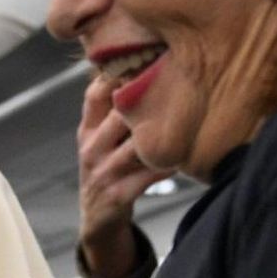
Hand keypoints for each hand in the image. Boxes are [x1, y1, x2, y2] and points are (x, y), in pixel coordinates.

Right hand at [77, 74, 172, 277]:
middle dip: (150, 100)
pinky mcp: (118, 194)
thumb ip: (112, 112)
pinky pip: (150, 174)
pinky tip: (186, 154)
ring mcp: (103, 173)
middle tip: (184, 81)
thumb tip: (143, 69)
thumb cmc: (107, 170)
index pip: (95, 94)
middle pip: (119, 114)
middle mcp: (90, 148)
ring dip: (164, 134)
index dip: (118, 74)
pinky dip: (170, 163)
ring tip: (190, 117)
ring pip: (136, 145)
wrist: (97, 219)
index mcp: (86, 131)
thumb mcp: (99, 140)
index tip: (148, 58)